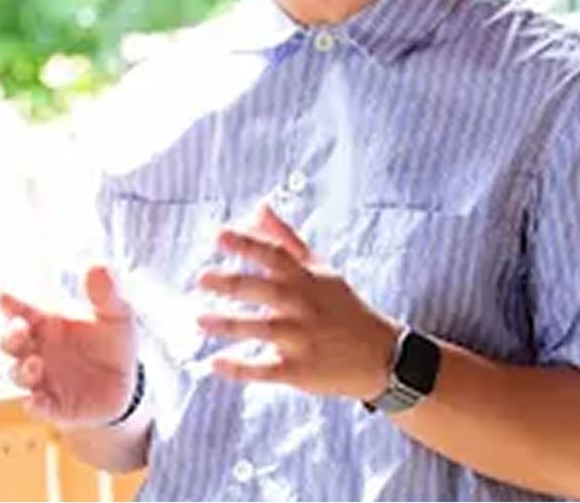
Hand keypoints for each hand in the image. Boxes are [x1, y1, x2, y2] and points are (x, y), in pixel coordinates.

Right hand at [0, 266, 139, 425]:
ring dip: (22, 370)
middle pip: (11, 342)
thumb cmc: (113, 341)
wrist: (126, 383)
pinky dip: (36, 406)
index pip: (23, 310)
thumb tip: (97, 265)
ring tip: (34, 364)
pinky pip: (39, 407)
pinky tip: (37, 402)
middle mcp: (38, 349)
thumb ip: (105, 294)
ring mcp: (43, 379)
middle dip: (9, 336)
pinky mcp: (55, 406)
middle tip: (18, 328)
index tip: (2, 295)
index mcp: (48, 323)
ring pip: (19, 375)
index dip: (11, 303)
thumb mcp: (116, 314)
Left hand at [196, 205, 399, 400]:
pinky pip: (267, 369)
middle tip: (202, 277)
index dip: (248, 244)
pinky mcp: (300, 371)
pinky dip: (242, 367)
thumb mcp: (319, 269)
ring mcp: (301, 339)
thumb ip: (285, 240)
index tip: (219, 234)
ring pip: (262, 329)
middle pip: (266, 290)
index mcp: (306, 279)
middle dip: (233, 283)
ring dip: (230, 324)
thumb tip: (258, 208)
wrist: (380, 355)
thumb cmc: (343, 308)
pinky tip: (216, 362)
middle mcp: (303, 307)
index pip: (275, 256)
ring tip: (199, 319)